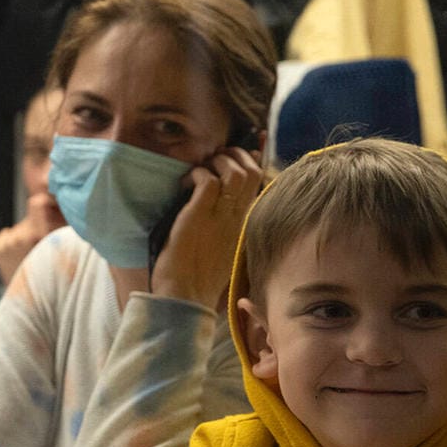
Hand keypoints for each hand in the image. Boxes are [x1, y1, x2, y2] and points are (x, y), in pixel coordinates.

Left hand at [0, 193, 64, 281]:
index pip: (38, 202)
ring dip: (28, 235)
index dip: (46, 204)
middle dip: (39, 225)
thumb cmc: (57, 275)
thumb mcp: (67, 247)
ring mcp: (7, 244)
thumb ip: (65, 222)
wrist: (35, 304)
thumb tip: (59, 197)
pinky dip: (13, 242)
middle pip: (31, 216)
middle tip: (44, 244)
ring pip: (21, 227)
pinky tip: (21, 257)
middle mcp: (21, 237)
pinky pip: (8, 234)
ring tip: (33, 255)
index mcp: (42, 235)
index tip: (52, 213)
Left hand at [149, 147, 262, 310]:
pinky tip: (185, 185)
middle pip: (252, 171)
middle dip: (234, 155)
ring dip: (216, 162)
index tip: (244, 149)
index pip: (260, 182)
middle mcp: (239, 218)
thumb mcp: (222, 246)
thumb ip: (228, 223)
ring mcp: (222, 216)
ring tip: (200, 172)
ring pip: (235, 171)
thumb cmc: (198, 275)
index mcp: (246, 224)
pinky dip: (196, 174)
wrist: (185, 296)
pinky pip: (208, 180)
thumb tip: (221, 197)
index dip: (253, 159)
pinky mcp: (200, 216)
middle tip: (213, 161)